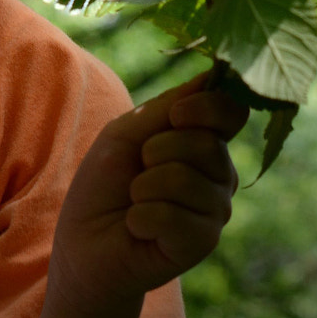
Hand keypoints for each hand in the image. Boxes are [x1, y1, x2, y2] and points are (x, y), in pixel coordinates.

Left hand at [48, 70, 249, 313]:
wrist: (84, 244)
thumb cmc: (104, 186)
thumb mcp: (126, 134)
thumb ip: (167, 107)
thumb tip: (215, 74)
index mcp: (204, 142)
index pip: (232, 111)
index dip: (208, 107)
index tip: (175, 115)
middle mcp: (219, 175)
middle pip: (208, 143)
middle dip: (157, 150)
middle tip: (138, 170)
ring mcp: (215, 210)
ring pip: (187, 179)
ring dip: (144, 187)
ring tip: (135, 201)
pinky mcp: (203, 242)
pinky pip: (174, 217)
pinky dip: (142, 218)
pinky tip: (137, 227)